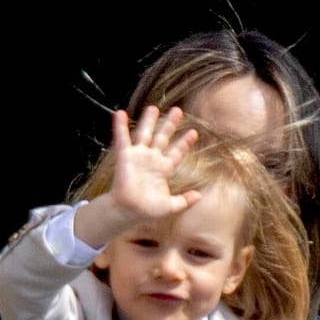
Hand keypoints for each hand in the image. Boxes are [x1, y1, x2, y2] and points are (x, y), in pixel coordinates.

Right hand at [75, 107, 199, 247]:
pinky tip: (119, 113)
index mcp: (163, 169)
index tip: (194, 132)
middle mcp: (152, 160)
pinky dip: (120, 126)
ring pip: (145, 134)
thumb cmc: (148, 210)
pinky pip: (122, 138)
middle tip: (178, 110)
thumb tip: (200, 196)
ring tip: (154, 107)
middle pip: (163, 137)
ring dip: (149, 121)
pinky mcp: (125, 156)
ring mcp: (138, 156)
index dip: (184, 142)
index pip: (177, 152)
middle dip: (170, 124)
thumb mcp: (172, 206)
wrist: (129, 211)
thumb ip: (185, 200)